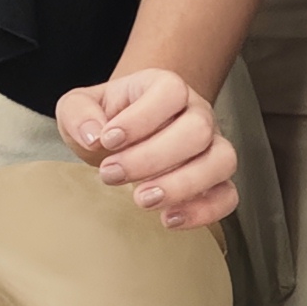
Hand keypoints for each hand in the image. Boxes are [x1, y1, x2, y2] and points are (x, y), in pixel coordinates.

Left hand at [59, 67, 235, 229]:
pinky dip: (204, 211)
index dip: (140, 118)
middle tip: (112, 174)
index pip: (170, 92)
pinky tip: (168, 218)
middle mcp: (197, 113)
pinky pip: (228, 196)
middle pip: (198, 129)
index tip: (107, 140)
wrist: (121, 139)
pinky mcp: (215, 180)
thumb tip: (92, 134)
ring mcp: (211, 146)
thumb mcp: (79, 107)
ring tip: (142, 199)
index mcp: (165, 87)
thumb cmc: (105, 120)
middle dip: (152, 158)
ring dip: (182, 185)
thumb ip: (78, 112)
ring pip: (221, 161)